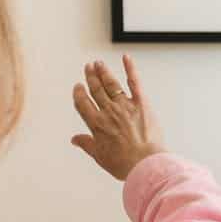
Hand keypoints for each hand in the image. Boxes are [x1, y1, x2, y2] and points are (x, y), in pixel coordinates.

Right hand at [71, 55, 166, 180]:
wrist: (145, 163)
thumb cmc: (124, 163)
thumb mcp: (100, 156)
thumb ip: (86, 144)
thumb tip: (75, 139)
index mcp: (97, 124)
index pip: (83, 103)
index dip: (79, 93)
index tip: (78, 87)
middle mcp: (109, 111)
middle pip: (96, 90)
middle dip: (91, 77)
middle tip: (88, 68)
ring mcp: (125, 105)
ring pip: (111, 84)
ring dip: (103, 72)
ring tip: (99, 64)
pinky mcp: (141, 103)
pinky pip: (134, 82)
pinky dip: (130, 68)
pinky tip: (126, 58)